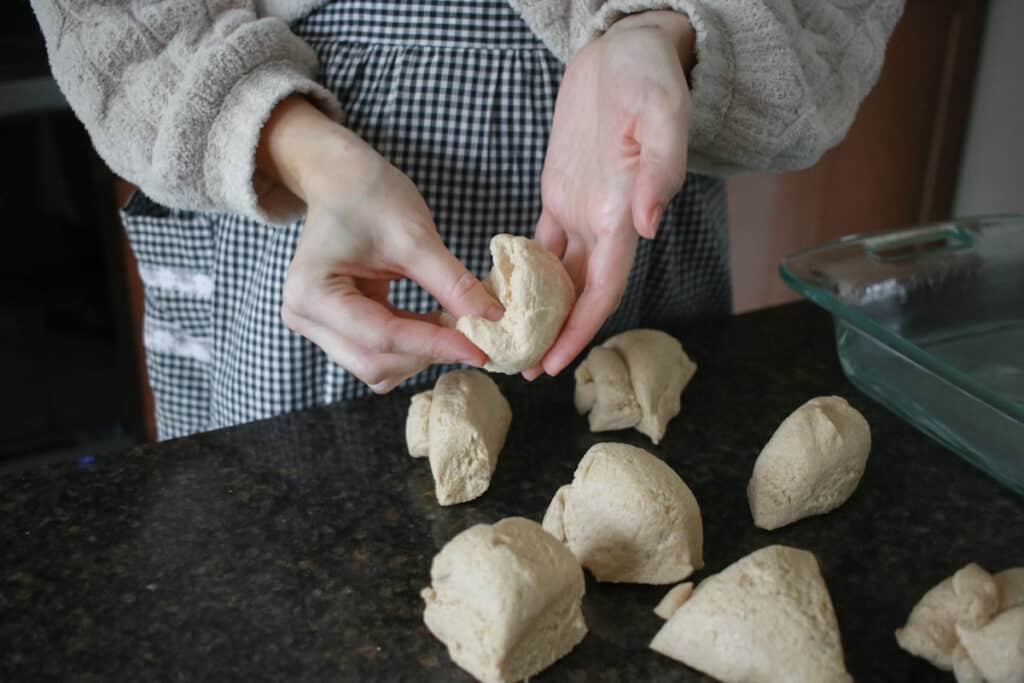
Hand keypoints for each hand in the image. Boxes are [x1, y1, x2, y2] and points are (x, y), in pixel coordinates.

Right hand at [257, 98, 502, 392]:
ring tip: (453, 324)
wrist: (341, 179)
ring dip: (420, 353)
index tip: (481, 348)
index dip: (435, 345)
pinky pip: (378, 353)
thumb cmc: (368, 195)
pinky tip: (436, 323)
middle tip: (473, 336)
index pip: (382, 336)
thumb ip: (451, 282)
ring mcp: (317, 326)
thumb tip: (492, 318)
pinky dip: (412, 345)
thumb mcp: (414, 236)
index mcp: (312, 293)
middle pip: (374, 363)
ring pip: (377, 366)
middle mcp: (305, 317)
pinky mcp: (337, 327)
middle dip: (426, 353)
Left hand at [530, 11, 695, 378]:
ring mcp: (581, 209)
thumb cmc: (648, 76)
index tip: (553, 364)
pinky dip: (522, 268)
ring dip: (537, 310)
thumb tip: (648, 225)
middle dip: (553, 334)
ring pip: (557, 276)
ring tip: (507, 340)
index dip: (579, 330)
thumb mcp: (661, 114)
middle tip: (520, 368)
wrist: (628, 48)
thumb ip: (661, 168)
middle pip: (577, 295)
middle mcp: (603, 222)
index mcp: (622, 214)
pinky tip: (501, 287)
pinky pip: (541, 243)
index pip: (602, 290)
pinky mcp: (561, 192)